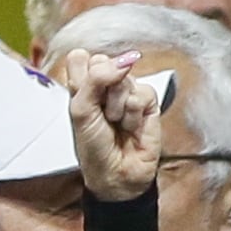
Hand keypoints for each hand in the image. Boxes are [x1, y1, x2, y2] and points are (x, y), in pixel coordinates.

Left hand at [50, 48, 161, 202]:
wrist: (115, 173)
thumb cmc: (92, 146)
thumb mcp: (81, 109)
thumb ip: (96, 78)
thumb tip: (124, 60)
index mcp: (83, 84)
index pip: (81, 57)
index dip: (84, 75)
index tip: (84, 97)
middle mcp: (105, 85)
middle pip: (104, 62)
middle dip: (101, 89)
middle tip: (101, 112)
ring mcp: (128, 92)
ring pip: (125, 79)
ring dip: (117, 106)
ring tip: (116, 123)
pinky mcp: (149, 104)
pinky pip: (143, 93)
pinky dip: (134, 113)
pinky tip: (131, 127)